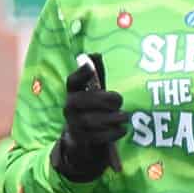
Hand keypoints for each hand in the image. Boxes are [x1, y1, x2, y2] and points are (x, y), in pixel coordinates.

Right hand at [52, 57, 127, 182]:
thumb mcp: (94, 91)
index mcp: (73, 92)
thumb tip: (95, 54)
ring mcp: (73, 124)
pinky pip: (97, 136)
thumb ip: (96, 74)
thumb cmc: (93, 107)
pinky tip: (122, 129)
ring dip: (111, 118)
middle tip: (120, 101)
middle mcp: (69, 107)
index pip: (72, 81)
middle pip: (83, 101)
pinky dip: (112, 133)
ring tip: (124, 116)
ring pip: (91, 120)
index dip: (80, 74)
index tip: (89, 67)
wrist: (82, 137)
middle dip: (104, 100)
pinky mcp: (81, 139)